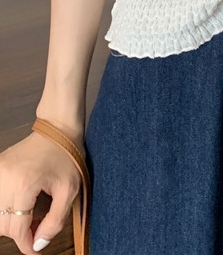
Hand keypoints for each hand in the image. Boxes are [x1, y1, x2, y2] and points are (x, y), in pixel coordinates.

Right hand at [0, 134, 80, 254]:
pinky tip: (21, 206)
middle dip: (19, 233)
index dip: (26, 244)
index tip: (36, 250)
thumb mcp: (69, 190)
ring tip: (31, 217)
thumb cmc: (67, 156)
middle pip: (2, 224)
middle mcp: (6, 178)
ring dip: (10, 222)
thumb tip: (37, 245)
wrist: (57, 127)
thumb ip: (55, 221)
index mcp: (24, 184)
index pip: (16, 229)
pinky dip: (5, 209)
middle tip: (38, 229)